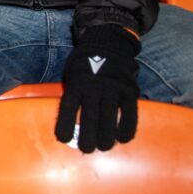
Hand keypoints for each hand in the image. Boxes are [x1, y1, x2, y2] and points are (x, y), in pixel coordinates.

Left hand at [55, 25, 140, 152]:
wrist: (108, 43)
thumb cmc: (84, 64)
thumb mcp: (71, 74)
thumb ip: (72, 92)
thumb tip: (68, 119)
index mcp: (76, 82)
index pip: (69, 106)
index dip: (66, 124)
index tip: (62, 139)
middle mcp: (94, 86)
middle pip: (90, 116)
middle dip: (88, 136)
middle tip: (87, 149)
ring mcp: (113, 88)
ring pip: (110, 116)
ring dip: (107, 135)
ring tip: (103, 147)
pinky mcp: (129, 90)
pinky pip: (129, 112)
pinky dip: (127, 127)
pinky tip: (123, 138)